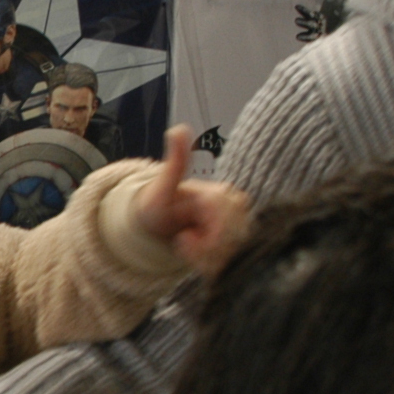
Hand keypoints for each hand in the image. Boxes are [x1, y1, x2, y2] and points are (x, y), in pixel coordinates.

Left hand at [129, 123, 249, 274]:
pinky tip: (196, 255)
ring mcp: (236, 224)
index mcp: (218, 194)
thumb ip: (175, 161)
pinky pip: (232, 260)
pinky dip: (212, 265)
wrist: (156, 221)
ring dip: (207, 259)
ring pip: (233, 254)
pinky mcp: (235, 239)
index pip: (226, 227)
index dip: (206, 241)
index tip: (183, 239)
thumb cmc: (157, 203)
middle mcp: (234, 208)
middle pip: (232, 243)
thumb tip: (179, 128)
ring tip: (188, 246)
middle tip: (182, 242)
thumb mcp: (161, 186)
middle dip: (206, 251)